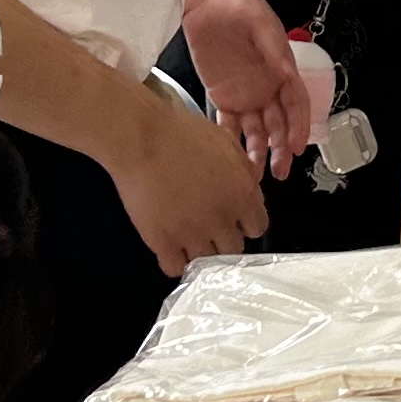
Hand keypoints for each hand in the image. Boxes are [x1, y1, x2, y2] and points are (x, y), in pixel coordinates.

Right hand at [111, 86, 270, 275]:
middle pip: (235, 249)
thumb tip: (252, 186)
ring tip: (188, 238)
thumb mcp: (226, 142)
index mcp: (241, 194)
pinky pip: (176, 268)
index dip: (245, 223)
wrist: (142, 138)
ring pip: (208, 262)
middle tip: (209, 228)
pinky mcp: (163, 242)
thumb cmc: (182, 133)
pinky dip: (175, 262)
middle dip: (224, 239)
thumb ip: (245, 169)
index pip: (258, 228)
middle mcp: (221, 218)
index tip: (234, 219)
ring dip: (201, 252)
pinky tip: (171, 249)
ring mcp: (192, 233)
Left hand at [182, 0, 310, 177]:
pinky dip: (231, 140)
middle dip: (281, 148)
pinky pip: (228, 123)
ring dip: (258, 151)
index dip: (299, 127)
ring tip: (255, 174)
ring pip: (256, 129)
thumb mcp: (259, 22)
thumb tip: (288, 73)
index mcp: (281, 69)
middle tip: (279, 171)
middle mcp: (266, 85)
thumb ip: (272, 49)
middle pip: (279, 124)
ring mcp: (244, 92)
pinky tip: (230, 157)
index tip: (298, 148)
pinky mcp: (221, 94)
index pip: (296, 104)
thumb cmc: (237, 2)